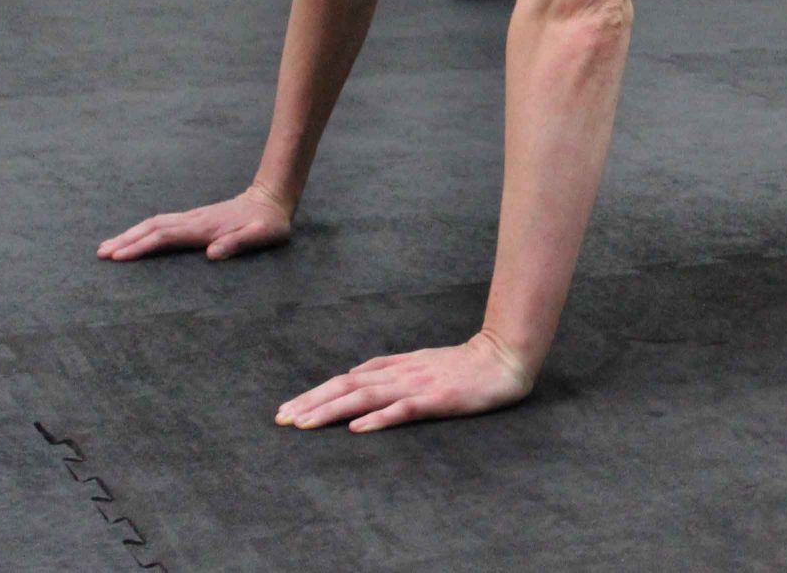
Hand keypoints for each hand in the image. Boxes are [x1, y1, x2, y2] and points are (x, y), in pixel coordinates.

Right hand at [96, 184, 293, 261]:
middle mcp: (193, 220)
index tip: (119, 257)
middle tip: (101, 253)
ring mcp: (192, 217)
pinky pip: (162, 223)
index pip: (166, 237)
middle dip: (126, 240)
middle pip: (152, 228)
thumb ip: (238, 243)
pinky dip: (143, 230)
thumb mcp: (262, 235)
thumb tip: (212, 255)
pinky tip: (134, 237)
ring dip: (130, 234)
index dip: (141, 246)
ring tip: (107, 246)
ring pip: (154, 223)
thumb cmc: (269, 223)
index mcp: (205, 227)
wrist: (271, 199)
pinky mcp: (194, 218)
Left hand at [276, 330, 535, 433]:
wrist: (504, 358)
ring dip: (332, 411)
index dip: (316, 394)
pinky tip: (356, 428)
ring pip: (366, 398)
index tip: (288, 411)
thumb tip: (354, 374)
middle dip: (312, 404)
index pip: (347, 381)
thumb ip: (389, 368)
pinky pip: (403, 410)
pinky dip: (378, 418)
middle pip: (348, 388)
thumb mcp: (421, 360)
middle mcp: (401, 373)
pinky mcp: (437, 400)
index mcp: (396, 366)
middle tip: (282, 420)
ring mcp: (418, 386)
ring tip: (304, 424)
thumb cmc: (465, 364)